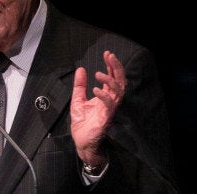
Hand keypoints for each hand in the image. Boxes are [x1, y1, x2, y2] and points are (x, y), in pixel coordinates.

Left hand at [70, 50, 126, 165]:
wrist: (81, 142)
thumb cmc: (82, 124)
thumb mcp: (77, 100)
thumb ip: (79, 85)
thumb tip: (80, 69)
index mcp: (105, 96)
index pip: (112, 77)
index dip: (111, 65)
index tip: (107, 54)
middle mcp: (110, 101)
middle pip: (119, 81)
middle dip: (116, 68)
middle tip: (110, 56)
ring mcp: (110, 109)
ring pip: (118, 91)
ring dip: (109, 80)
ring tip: (98, 73)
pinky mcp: (107, 118)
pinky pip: (110, 105)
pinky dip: (104, 95)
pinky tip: (95, 89)